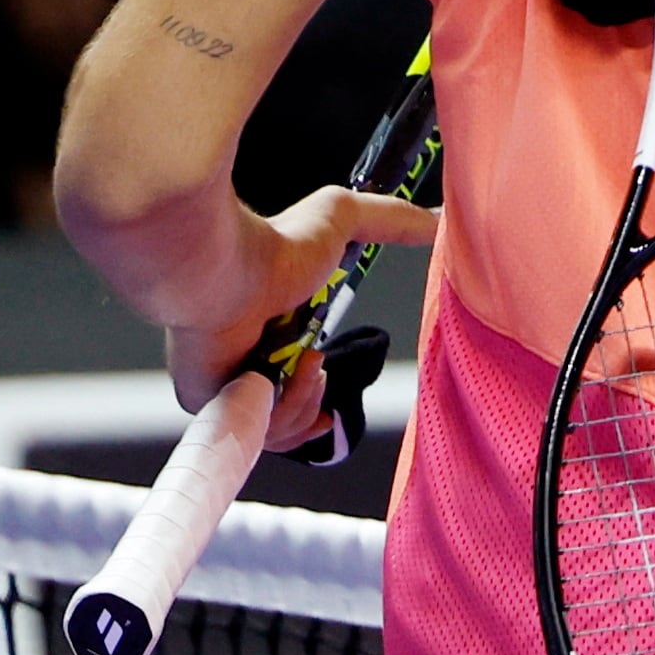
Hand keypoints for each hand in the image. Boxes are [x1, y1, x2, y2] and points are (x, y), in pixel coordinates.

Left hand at [166, 184, 440, 447]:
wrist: (226, 276)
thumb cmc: (276, 248)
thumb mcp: (344, 219)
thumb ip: (392, 219)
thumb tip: (441, 218)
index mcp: (269, 327)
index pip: (292, 374)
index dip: (316, 391)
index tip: (334, 386)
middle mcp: (244, 360)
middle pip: (289, 411)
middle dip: (315, 400)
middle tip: (323, 370)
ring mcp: (228, 387)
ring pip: (280, 428)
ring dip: (306, 401)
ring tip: (308, 368)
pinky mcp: (214, 406)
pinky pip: (262, 435)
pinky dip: (284, 412)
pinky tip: (285, 379)